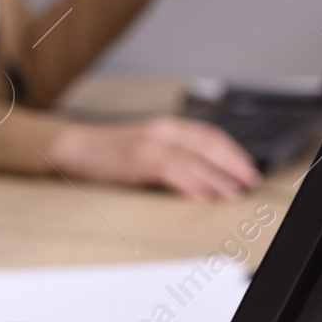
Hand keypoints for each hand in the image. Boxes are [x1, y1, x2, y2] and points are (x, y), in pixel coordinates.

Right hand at [45, 115, 260, 199]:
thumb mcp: (145, 146)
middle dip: (232, 165)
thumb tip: (203, 175)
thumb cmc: (107, 152)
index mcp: (166, 127)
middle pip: (208, 145)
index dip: (233, 152)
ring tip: (231, 193)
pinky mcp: (135, 161)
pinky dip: (188, 183)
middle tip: (248, 182)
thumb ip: (171, 154)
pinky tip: (200, 194)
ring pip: (193, 160)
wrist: (72, 147)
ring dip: (216, 178)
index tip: (247, 168)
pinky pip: (169, 171)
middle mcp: (161, 131)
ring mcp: (148, 145)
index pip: (209, 135)